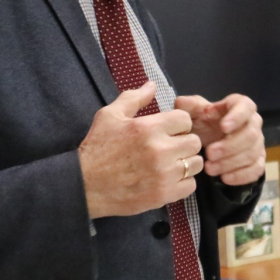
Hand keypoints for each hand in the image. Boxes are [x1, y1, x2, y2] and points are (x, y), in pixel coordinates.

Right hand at [79, 82, 202, 218]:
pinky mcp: (163, 195)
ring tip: (170, 164)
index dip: (178, 123)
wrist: (85, 185)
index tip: (169, 130)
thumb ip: (134, 98)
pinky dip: (183, 182)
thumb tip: (152, 84)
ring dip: (185, 162)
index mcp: (149, 128)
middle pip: (195, 142)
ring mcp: (164, 174)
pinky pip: (190, 185)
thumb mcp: (110, 115)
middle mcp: (160, 150)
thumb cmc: (97, 148)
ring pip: (195, 164)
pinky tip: (168, 179)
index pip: (185, 119)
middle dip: (184, 142)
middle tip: (170, 147)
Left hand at [173, 93, 264, 186]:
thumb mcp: (192, 113)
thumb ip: (187, 106)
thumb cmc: (202, 123)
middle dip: (230, 146)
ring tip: (209, 168)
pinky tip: (224, 178)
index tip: (223, 127)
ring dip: (230, 163)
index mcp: (240, 106)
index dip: (237, 117)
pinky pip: (256, 170)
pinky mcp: (257, 161)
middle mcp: (253, 123)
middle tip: (209, 154)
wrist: (208, 142)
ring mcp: (257, 143)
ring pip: (252, 154)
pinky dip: (241, 176)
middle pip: (251, 134)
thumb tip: (182, 103)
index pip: (246, 106)